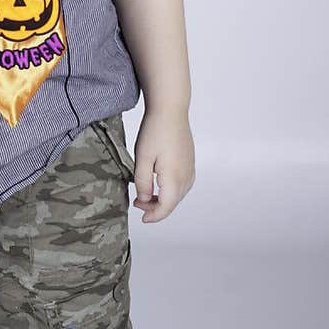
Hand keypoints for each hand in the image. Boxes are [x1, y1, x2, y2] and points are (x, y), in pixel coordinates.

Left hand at [132, 107, 195, 222]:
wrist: (170, 109)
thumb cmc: (155, 130)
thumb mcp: (142, 158)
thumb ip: (143, 182)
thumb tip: (145, 201)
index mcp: (174, 178)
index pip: (166, 207)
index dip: (154, 216)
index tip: (143, 219)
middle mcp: (186, 175)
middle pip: (173, 202)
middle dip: (156, 208)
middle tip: (138, 203)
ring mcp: (190, 168)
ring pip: (179, 194)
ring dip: (164, 199)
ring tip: (147, 195)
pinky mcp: (190, 161)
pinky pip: (183, 184)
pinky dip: (172, 190)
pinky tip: (160, 183)